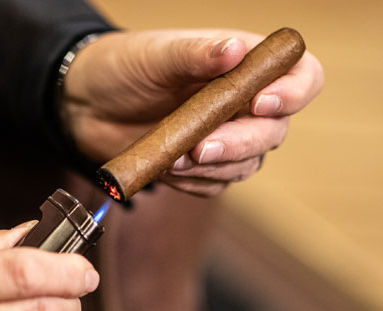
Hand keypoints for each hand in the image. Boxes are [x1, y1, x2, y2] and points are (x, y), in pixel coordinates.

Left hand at [62, 29, 323, 195]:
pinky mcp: (199, 166)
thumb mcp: (155, 56)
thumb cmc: (122, 68)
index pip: (300, 76)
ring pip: (246, 165)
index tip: (261, 104)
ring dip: (213, 167)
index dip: (293, 93)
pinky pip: (214, 184)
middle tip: (202, 147)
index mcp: (243, 64)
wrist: (84, 104)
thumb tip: (235, 49)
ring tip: (175, 159)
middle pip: (273, 132)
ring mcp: (222, 136)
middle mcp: (242, 102)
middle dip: (240, 143)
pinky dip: (193, 182)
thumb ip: (194, 55)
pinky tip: (167, 169)